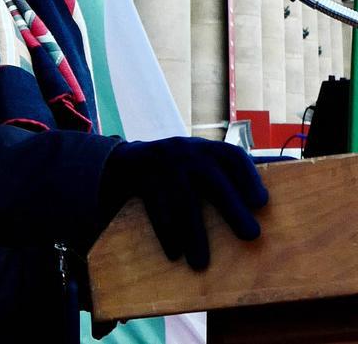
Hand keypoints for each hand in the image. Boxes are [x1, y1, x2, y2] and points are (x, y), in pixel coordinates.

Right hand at [97, 136, 268, 270]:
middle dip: (232, 207)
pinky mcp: (141, 176)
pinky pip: (155, 207)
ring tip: (201, 263)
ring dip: (193, 233)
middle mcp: (186, 151)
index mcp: (207, 149)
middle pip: (212, 178)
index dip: (248, 176)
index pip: (231, 156)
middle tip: (252, 236)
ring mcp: (162, 162)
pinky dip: (166, 232)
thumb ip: (233, 174)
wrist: (129, 161)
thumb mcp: (203, 162)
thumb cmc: (180, 170)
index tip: (262, 202)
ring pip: (182, 199)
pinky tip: (174, 253)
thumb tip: (284, 177)